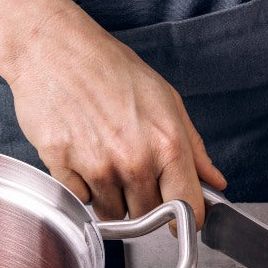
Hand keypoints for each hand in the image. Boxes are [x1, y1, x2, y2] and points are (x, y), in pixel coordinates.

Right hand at [6, 10, 225, 226]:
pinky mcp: (63, 168)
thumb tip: (213, 181)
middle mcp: (133, 160)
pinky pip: (81, 200)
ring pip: (111, 214)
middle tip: (132, 173)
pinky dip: (82, 188)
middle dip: (142, 203)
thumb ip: (193, 148)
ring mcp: (96, 167)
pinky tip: (82, 156)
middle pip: (146, 218)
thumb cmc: (109, 68)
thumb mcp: (165, 100)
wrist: (53, 49)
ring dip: (111, 198)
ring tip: (105, 161)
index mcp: (167, 143)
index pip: (187, 208)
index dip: (185, 218)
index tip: (178, 217)